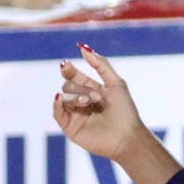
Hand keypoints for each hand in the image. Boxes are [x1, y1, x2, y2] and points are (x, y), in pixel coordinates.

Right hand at [53, 44, 154, 162]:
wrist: (126, 136)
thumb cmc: (125, 110)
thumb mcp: (115, 82)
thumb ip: (100, 64)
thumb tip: (83, 47)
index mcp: (93, 91)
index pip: (76, 76)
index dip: (69, 70)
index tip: (65, 65)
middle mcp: (83, 103)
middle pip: (68, 85)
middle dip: (80, 87)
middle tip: (95, 97)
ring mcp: (76, 116)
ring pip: (63, 97)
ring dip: (76, 97)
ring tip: (89, 104)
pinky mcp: (71, 128)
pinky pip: (57, 113)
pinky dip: (57, 104)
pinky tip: (59, 98)